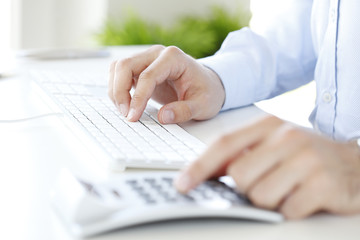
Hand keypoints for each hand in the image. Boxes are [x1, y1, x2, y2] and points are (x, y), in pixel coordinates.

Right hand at [108, 45, 224, 122]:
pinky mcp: (141, 68)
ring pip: (118, 68)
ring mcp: (147, 59)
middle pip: (125, 65)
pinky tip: (126, 104)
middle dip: (120, 91)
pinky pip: (120, 74)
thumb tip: (162, 117)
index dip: (137, 97)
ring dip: (116, 90)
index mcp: (174, 58)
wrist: (208, 86)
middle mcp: (157, 54)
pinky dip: (117, 89)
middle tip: (126, 115)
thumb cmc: (207, 92)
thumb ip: (184, 111)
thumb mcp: (203, 106)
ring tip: (125, 111)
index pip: (148, 75)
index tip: (133, 116)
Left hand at [175, 115, 359, 218]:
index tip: (182, 184)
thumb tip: (204, 174)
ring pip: (259, 195)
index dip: (199, 166)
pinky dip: (290, 209)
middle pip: (239, 175)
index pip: (224, 144)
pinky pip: (285, 211)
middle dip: (246, 187)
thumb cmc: (306, 155)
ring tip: (288, 188)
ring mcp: (306, 160)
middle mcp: (287, 137)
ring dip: (269, 200)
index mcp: (269, 125)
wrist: (355, 163)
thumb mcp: (274, 144)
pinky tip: (303, 197)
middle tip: (268, 181)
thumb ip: (241, 154)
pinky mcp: (323, 184)